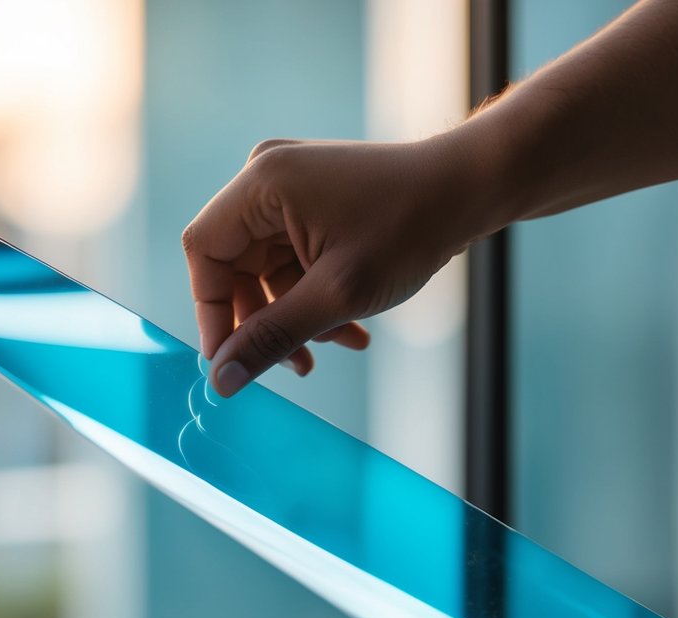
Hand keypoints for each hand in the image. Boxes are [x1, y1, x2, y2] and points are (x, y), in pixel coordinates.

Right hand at [182, 138, 483, 396]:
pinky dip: (314, 296)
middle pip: (236, 266)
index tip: (232, 360)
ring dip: (297, 316)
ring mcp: (292, 189)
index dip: (212, 312)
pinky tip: (350, 327)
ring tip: (339, 343)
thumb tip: (220, 380)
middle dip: (266, 321)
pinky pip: (294, 260)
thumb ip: (272, 337)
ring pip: (268, 271)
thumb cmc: (410, 228)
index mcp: (261, 184)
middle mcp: (268, 178)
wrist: (472, 188)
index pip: (205, 252)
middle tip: (298, 363)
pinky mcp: (314, 202)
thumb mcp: (337, 294)